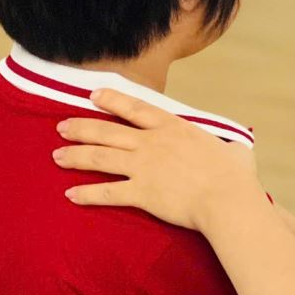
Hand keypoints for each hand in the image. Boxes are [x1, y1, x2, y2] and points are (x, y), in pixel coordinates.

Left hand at [58, 89, 258, 230]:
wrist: (226, 199)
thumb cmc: (235, 175)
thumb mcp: (235, 151)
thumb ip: (230, 147)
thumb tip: (237, 152)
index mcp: (173, 127)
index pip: (135, 108)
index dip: (112, 100)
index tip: (94, 95)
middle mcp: (152, 143)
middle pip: (107, 132)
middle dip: (81, 128)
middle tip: (61, 127)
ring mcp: (144, 167)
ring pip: (100, 158)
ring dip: (76, 156)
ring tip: (57, 156)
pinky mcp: (141, 193)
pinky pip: (107, 192)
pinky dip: (87, 194)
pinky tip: (70, 195)